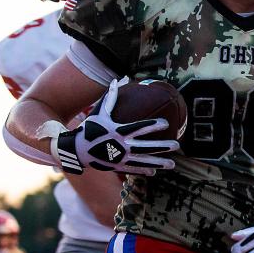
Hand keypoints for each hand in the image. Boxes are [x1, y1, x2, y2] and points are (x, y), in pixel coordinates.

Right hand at [43, 78, 178, 175]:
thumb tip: (117, 80)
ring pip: (143, 161)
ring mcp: (120, 158)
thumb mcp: (99, 112)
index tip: (165, 123)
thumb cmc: (90, 129)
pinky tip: (155, 172)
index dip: (153, 125)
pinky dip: (144, 171)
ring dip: (159, 163)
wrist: (77, 150)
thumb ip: (110, 98)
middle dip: (162, 147)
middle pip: (146, 147)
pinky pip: (133, 170)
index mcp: (118, 131)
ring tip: (172, 164)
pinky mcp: (117, 167)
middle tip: (176, 145)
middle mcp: (121, 146)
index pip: (139, 128)